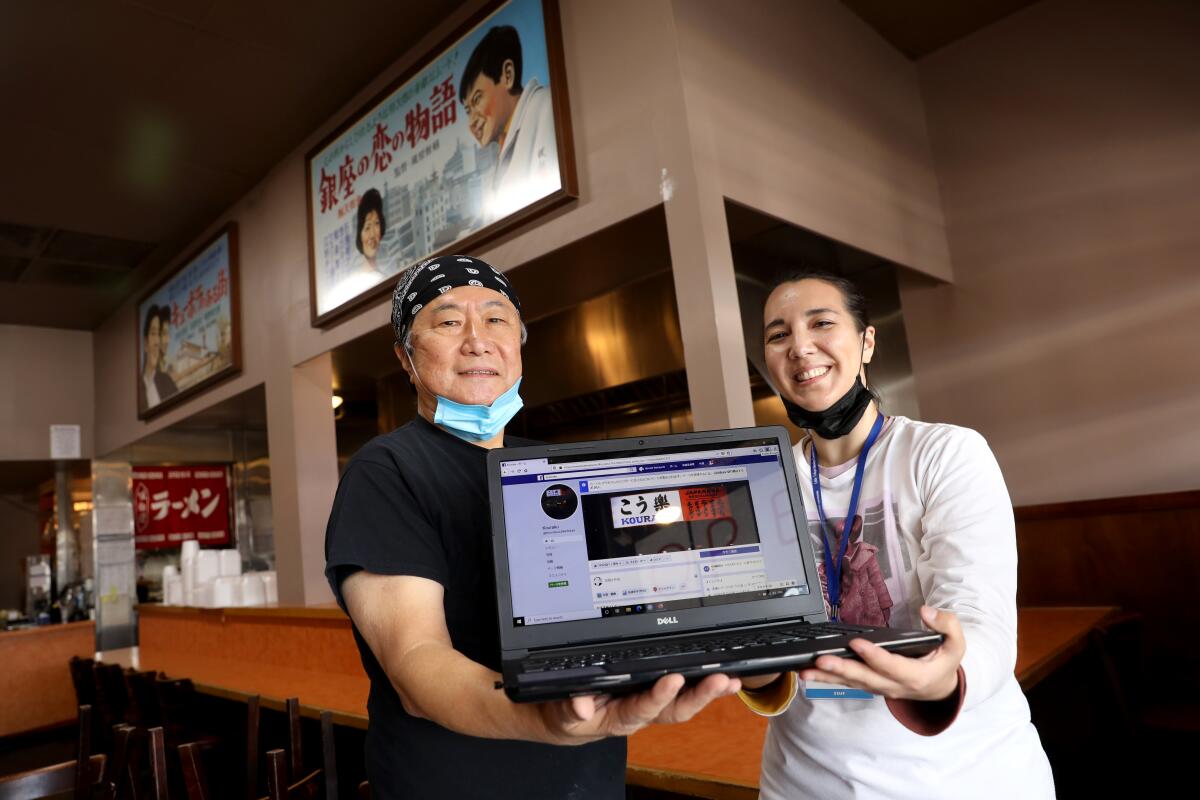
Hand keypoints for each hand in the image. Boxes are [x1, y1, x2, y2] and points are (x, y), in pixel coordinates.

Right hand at [539, 672, 740, 743]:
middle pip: (675, 709)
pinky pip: (685, 690)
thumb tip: (580, 706)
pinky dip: (706, 685)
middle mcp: (642, 710)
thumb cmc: (567, 712)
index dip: (658, 696)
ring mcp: (652, 701)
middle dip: (699, 696)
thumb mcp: (561, 712)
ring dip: (709, 691)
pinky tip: (727, 678)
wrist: (569, 716)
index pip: (642, 708)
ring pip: (685, 700)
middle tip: (719, 680)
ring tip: (730, 679)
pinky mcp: (656, 691)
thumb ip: (569, 709)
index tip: (672, 680)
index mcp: (620, 716)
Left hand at [799, 606, 964, 700]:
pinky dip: (828, 679)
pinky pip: (847, 683)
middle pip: (865, 678)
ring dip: (827, 677)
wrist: (941, 688)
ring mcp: (880, 688)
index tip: (856, 642)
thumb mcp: (957, 644)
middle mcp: (895, 686)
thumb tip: (927, 612)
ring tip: (805, 670)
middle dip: (841, 669)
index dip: (874, 656)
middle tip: (820, 660)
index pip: (891, 666)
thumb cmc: (945, 662)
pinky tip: (809, 671)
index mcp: (916, 676)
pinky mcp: (870, 686)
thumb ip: (947, 625)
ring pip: (851, 683)